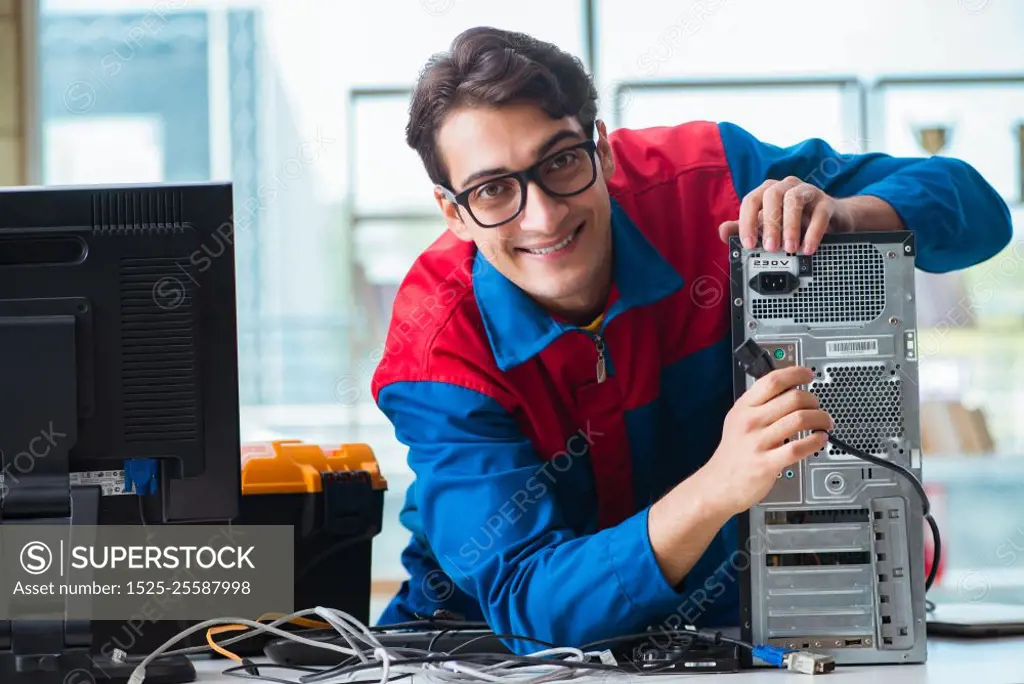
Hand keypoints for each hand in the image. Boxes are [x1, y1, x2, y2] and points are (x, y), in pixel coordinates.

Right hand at [697, 366, 832, 516]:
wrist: (717, 485)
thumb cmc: (732, 454)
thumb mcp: (737, 420)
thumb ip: (759, 405)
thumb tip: (789, 390)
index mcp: (744, 407)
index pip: (772, 381)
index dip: (795, 374)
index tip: (808, 375)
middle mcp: (750, 422)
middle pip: (793, 398)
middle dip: (814, 401)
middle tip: (818, 407)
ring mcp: (758, 442)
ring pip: (800, 420)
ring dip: (820, 419)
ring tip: (824, 423)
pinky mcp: (767, 463)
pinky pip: (798, 448)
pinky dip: (815, 441)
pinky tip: (820, 440)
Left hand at [718, 176, 853, 254]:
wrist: (828, 221)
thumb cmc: (792, 222)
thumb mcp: (766, 227)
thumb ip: (743, 229)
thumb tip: (722, 232)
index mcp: (767, 192)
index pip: (751, 200)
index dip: (747, 222)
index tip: (748, 244)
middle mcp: (785, 187)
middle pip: (772, 196)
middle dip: (769, 224)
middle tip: (770, 248)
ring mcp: (807, 191)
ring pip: (794, 199)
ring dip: (790, 226)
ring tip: (790, 248)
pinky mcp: (826, 202)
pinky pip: (820, 213)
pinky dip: (813, 232)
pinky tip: (808, 247)